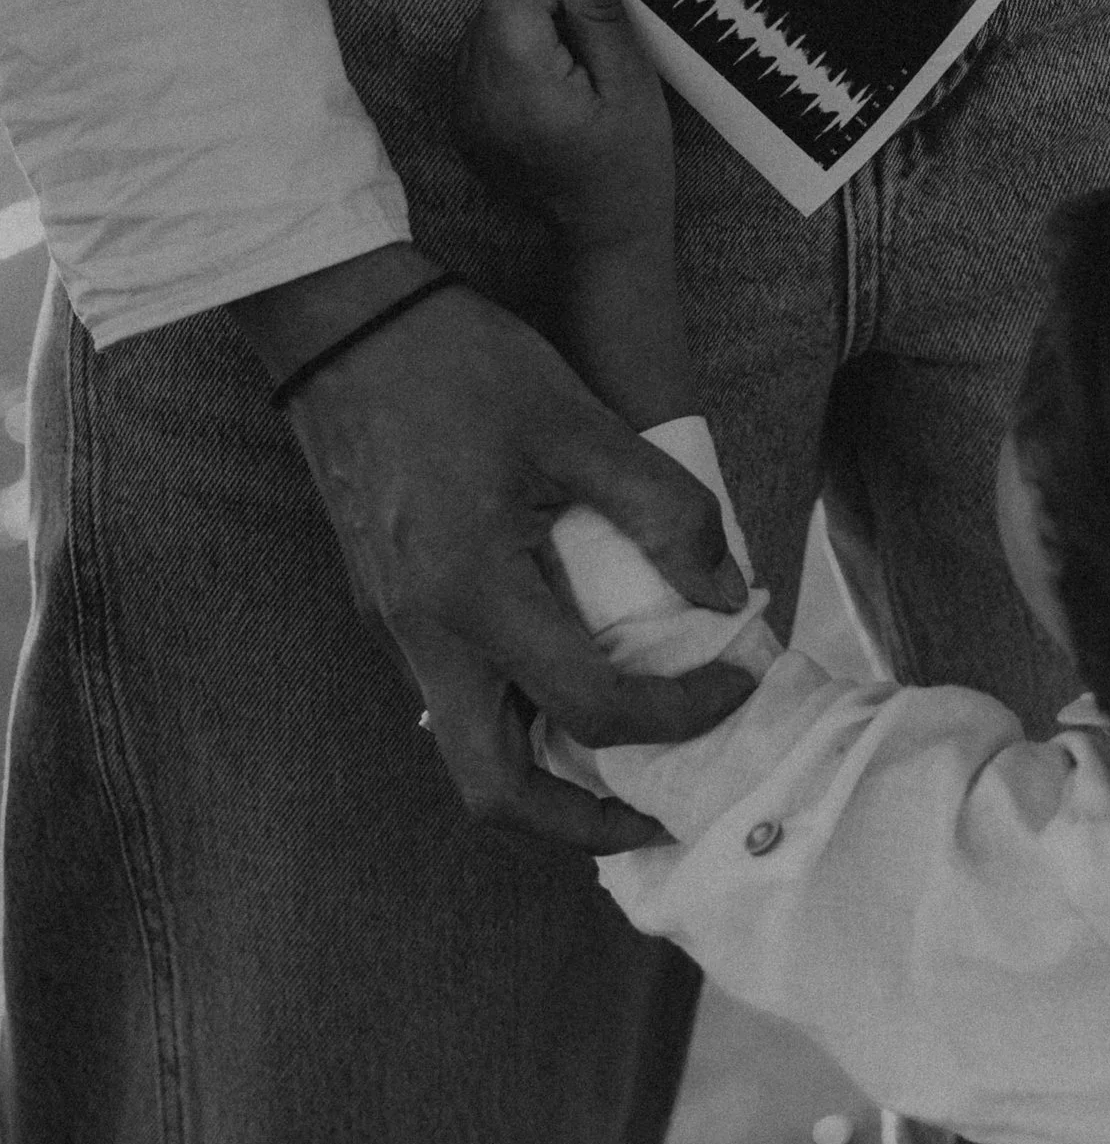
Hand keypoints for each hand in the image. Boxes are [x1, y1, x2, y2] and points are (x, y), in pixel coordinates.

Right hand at [250, 257, 753, 848]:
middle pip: (494, 790)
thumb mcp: (580, 423)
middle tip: (661, 809)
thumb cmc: (458, 361)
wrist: (340, 322)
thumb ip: (664, 512)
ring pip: (468, 750)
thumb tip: (724, 597)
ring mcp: (395, 626)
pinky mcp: (389, 604)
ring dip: (549, 773)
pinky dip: (519, 718)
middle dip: (583, 821)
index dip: (680, 714)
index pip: (591, 708)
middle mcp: (422, 632)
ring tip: (629, 754)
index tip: (735, 681)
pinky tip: (573, 681)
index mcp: (472, 593)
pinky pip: (456, 697)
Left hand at [455, 0, 673, 252]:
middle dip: (540, 18)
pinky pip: (480, 69)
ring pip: (484, 37)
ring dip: (525, 42)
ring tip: (569, 82)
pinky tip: (549, 100)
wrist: (605, 235)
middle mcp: (475, 94)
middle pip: (493, 13)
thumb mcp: (630, 82)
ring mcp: (463, 113)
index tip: (593, 27)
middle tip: (587, 59)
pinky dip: (512, 69)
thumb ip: (599, 15)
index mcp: (516, 80)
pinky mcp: (464, 125)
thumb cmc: (628, 164)